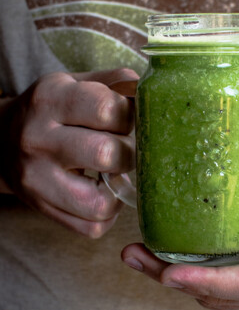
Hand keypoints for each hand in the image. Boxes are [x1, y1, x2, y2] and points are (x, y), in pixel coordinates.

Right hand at [0, 69, 137, 237]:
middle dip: (131, 152)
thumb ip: (116, 82)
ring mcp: (37, 179)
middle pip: (106, 153)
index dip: (132, 115)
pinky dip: (109, 213)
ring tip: (117, 171)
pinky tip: (105, 191)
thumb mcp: (77, 83)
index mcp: (50, 99)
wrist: (1, 141)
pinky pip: (92, 226)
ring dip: (121, 188)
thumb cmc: (55, 111)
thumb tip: (153, 93)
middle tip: (128, 147)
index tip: (131, 118)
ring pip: (100, 202)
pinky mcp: (43, 209)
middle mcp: (37, 139)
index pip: (107, 109)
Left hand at [121, 156, 238, 309]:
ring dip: (178, 283)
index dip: (210, 282)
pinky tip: (165, 262)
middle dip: (179, 281)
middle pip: (227, 296)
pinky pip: (219, 299)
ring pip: (217, 301)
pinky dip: (190, 284)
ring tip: (141, 255)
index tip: (170, 272)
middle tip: (136, 256)